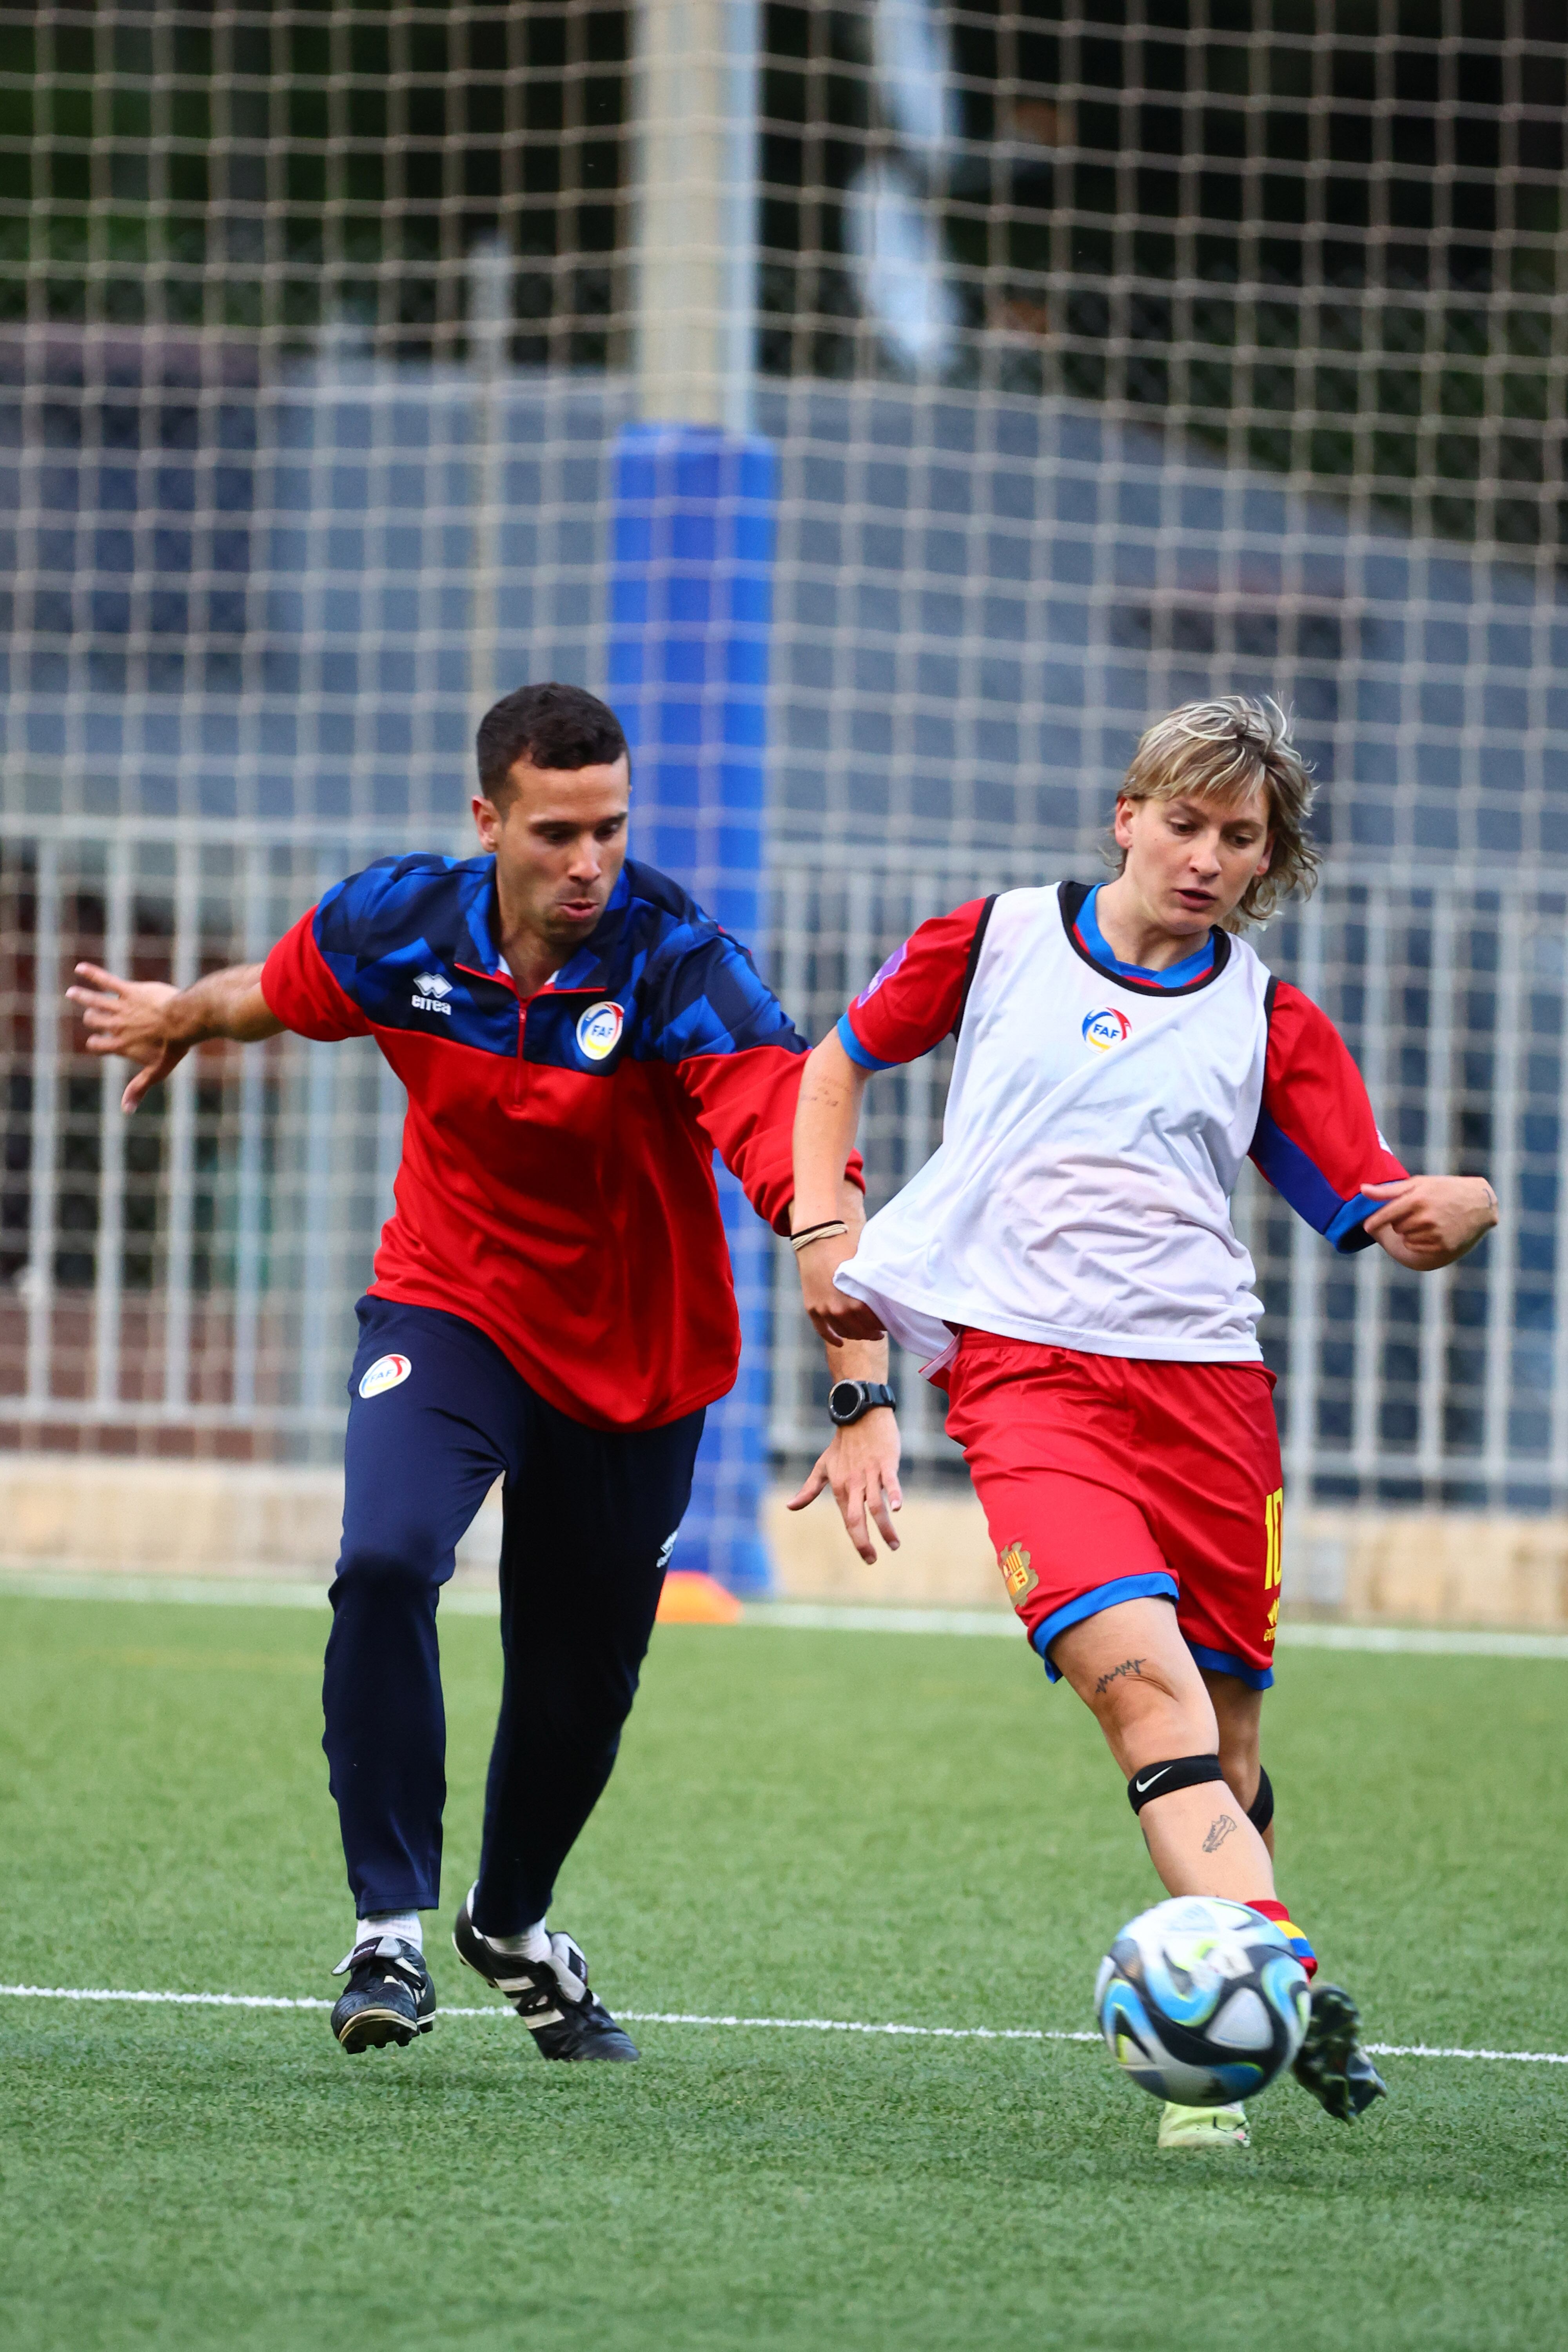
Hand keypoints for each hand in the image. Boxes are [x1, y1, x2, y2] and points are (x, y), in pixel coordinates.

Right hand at [66, 962, 189, 1110]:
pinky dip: (92, 974)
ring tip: (72, 993)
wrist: (184, 1020)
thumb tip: (126, 1110)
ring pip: (94, 1001)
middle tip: (90, 1014)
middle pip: (94, 1021)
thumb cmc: (174, 1046)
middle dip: (91, 1018)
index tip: (94, 1041)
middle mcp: (117, 1026)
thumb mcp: (157, 1071)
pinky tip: (81, 968)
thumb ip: (139, 1088)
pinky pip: (106, 981)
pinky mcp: (129, 991)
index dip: (95, 1043)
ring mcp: (121, 1007)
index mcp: (121, 1044)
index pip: (98, 1045)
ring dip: (82, 996)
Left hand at [787, 1408, 901, 1564]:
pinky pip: (889, 1481)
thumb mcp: (822, 1467)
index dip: (858, 1541)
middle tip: (873, 1560)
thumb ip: (808, 1490)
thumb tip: (789, 1507)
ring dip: (884, 1528)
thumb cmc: (842, 1444)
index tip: (868, 1557)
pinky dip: (893, 1494)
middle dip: (864, 1542)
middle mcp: (853, 1484)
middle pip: (857, 1519)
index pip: (848, 1521)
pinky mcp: (885, 1463)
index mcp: (840, 1488)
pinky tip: (897, 1508)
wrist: (858, 1415)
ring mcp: (870, 1473)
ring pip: (875, 1506)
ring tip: (894, 1545)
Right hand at [796, 1231, 885, 1343]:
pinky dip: (833, 1339)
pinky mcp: (812, 1309)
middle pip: (861, 1331)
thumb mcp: (864, 1271)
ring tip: (865, 1333)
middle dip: (873, 1332)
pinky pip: (823, 1331)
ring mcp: (824, 1311)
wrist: (818, 1240)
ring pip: (844, 1332)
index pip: (876, 1322)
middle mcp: (840, 1310)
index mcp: (857, 1301)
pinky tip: (841, 1343)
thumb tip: (888, 1299)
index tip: (890, 1322)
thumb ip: (872, 1289)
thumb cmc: (846, 1251)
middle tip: (880, 1331)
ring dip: (856, 1335)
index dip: (885, 1324)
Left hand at [1361, 1175, 1497, 1270]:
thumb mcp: (1419, 1184)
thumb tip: (1362, 1190)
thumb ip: (1389, 1191)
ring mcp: (1435, 1233)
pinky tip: (1433, 1230)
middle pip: (1396, 1226)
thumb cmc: (1444, 1190)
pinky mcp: (1443, 1246)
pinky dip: (1419, 1241)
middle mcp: (1426, 1217)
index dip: (1375, 1222)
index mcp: (1418, 1199)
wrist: (1480, 1203)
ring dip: (1410, 1231)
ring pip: (1405, 1238)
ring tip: (1429, 1219)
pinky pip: (1416, 1247)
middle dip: (1401, 1220)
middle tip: (1419, 1210)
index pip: (1388, 1214)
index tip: (1366, 1227)